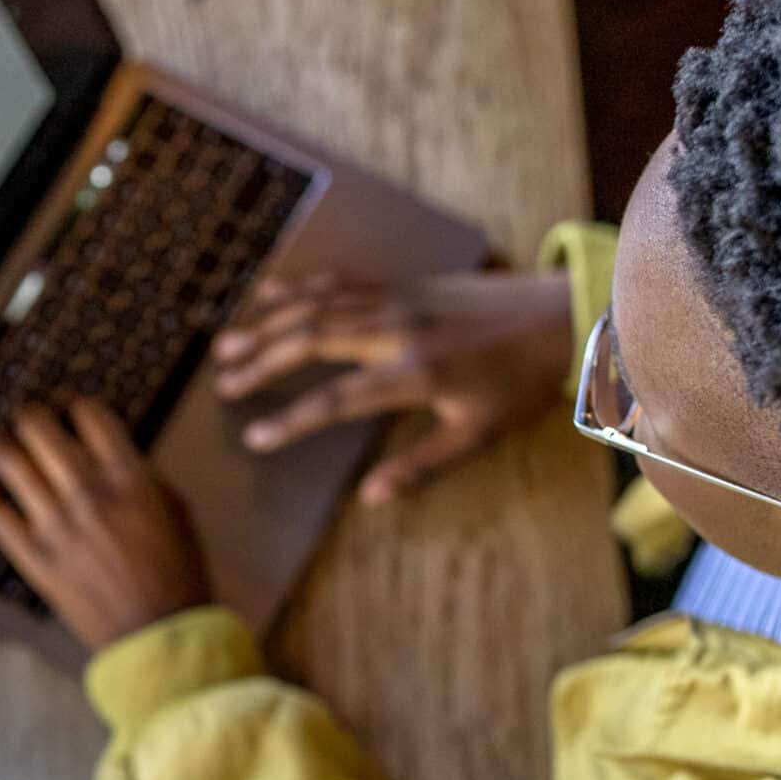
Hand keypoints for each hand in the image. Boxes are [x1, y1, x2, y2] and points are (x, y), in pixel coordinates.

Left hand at [0, 398, 211, 652]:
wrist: (160, 634)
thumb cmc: (177, 574)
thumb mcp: (175, 508)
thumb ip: (139, 473)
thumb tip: (108, 452)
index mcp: (127, 476)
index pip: (88, 414)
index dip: (75, 405)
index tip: (70, 408)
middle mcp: (87, 493)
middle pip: (37, 426)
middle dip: (30, 415)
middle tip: (29, 419)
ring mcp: (55, 525)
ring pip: (7, 460)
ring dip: (2, 446)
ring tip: (3, 447)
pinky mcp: (34, 557)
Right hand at [212, 268, 573, 504]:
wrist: (556, 316)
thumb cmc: (519, 383)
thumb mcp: (477, 434)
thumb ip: (421, 465)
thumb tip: (369, 498)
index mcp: (414, 373)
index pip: (336, 400)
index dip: (291, 420)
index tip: (255, 437)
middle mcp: (395, 330)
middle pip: (310, 341)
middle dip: (262, 363)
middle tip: (224, 386)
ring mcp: (395, 300)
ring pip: (316, 306)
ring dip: (267, 325)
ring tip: (226, 346)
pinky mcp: (401, 284)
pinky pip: (339, 281)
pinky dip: (299, 286)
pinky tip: (268, 294)